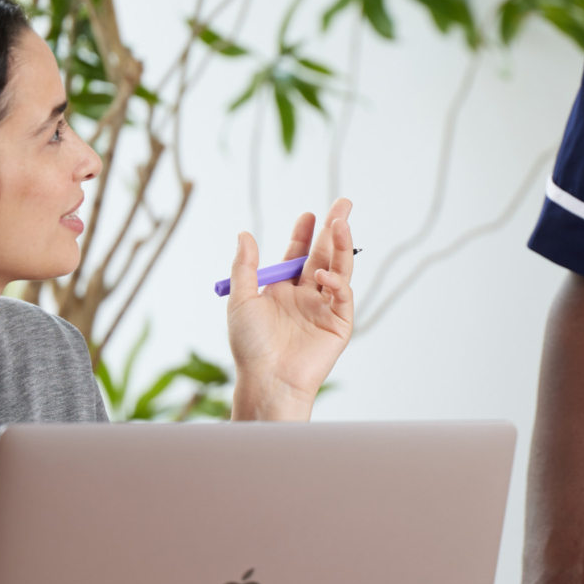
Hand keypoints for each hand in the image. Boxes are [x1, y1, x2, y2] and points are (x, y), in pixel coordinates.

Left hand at [227, 198, 354, 420]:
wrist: (267, 379)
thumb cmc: (250, 345)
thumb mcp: (240, 300)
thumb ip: (245, 266)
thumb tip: (245, 234)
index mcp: (282, 290)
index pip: (297, 255)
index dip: (304, 234)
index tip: (308, 215)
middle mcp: (305, 296)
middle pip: (324, 255)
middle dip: (334, 230)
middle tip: (343, 204)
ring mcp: (323, 308)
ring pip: (338, 270)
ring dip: (342, 246)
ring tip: (342, 223)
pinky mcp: (338, 324)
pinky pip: (342, 296)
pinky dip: (336, 283)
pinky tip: (323, 276)